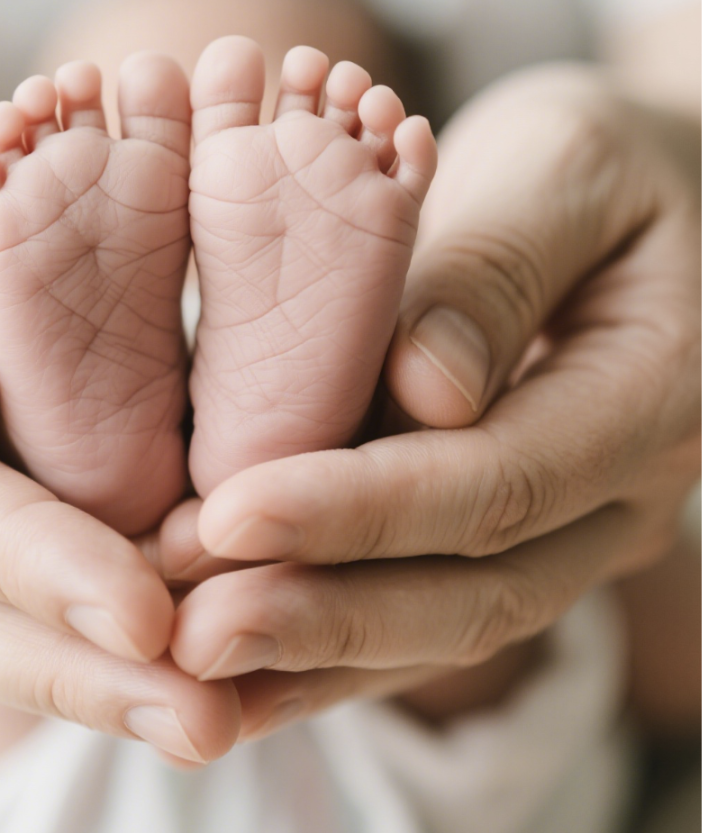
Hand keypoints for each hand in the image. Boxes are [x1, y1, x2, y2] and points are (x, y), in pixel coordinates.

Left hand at [160, 64, 699, 737]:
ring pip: (435, 627)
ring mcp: (559, 530)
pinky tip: (230, 671)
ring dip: (308, 659)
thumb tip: (429, 388)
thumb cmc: (590, 161)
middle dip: (319, 615)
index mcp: (646, 396)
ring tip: (187, 671)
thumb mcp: (558, 165)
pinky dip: (320, 647)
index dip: (362, 509)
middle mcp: (611, 495)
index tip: (231, 516)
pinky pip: (413, 609)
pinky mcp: (495, 535)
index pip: (496, 479)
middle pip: (467, 590)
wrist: (626, 205)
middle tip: (188, 633)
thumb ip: (500, 266)